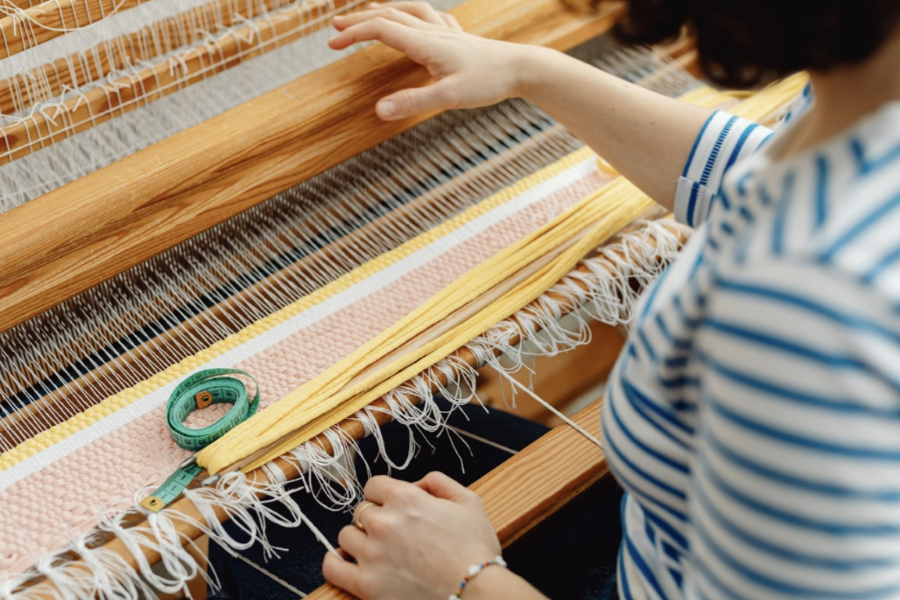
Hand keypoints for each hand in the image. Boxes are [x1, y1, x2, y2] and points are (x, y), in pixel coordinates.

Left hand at [322, 472, 500, 599]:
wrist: (478, 594)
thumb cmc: (476, 550)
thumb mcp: (468, 501)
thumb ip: (438, 482)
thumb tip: (416, 483)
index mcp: (406, 499)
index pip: (374, 485)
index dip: (384, 495)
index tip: (391, 506)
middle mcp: (384, 523)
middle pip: (361, 511)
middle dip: (376, 518)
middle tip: (394, 533)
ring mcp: (372, 555)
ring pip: (346, 536)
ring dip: (359, 540)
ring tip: (376, 550)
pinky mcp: (366, 585)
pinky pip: (333, 568)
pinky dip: (335, 562)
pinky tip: (346, 562)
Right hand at [329, 2, 536, 119]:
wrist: (522, 68)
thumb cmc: (488, 82)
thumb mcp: (448, 97)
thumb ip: (412, 102)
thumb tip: (378, 111)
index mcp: (424, 42)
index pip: (379, 29)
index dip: (352, 35)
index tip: (331, 46)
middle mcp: (432, 32)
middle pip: (388, 15)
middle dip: (358, 21)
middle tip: (335, 30)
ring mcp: (446, 32)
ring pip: (408, 10)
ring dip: (384, 10)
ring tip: (368, 15)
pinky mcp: (458, 38)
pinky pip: (430, 17)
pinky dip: (413, 14)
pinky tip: (417, 21)